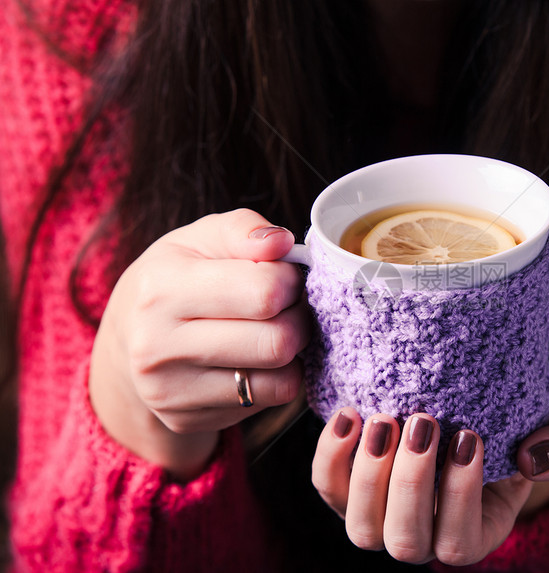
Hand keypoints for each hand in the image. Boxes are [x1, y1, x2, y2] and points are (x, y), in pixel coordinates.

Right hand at [89, 209, 311, 479]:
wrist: (128, 340)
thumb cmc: (176, 279)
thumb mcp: (201, 239)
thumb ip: (244, 231)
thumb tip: (281, 242)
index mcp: (162, 288)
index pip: (265, 292)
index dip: (291, 282)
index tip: (285, 277)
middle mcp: (158, 345)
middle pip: (278, 341)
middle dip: (299, 318)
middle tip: (290, 306)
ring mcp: (170, 390)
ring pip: (280, 378)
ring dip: (294, 351)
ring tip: (276, 328)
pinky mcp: (186, 419)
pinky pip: (270, 400)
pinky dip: (280, 378)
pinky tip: (260, 359)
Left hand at [311, 404, 548, 565]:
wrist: (470, 403)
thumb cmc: (516, 424)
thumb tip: (532, 458)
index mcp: (474, 534)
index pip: (460, 543)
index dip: (460, 497)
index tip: (468, 436)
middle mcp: (422, 537)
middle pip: (406, 542)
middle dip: (412, 484)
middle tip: (425, 422)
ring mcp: (380, 517)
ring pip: (362, 528)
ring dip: (371, 475)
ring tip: (386, 419)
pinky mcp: (347, 489)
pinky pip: (328, 487)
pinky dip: (332, 456)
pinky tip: (350, 415)